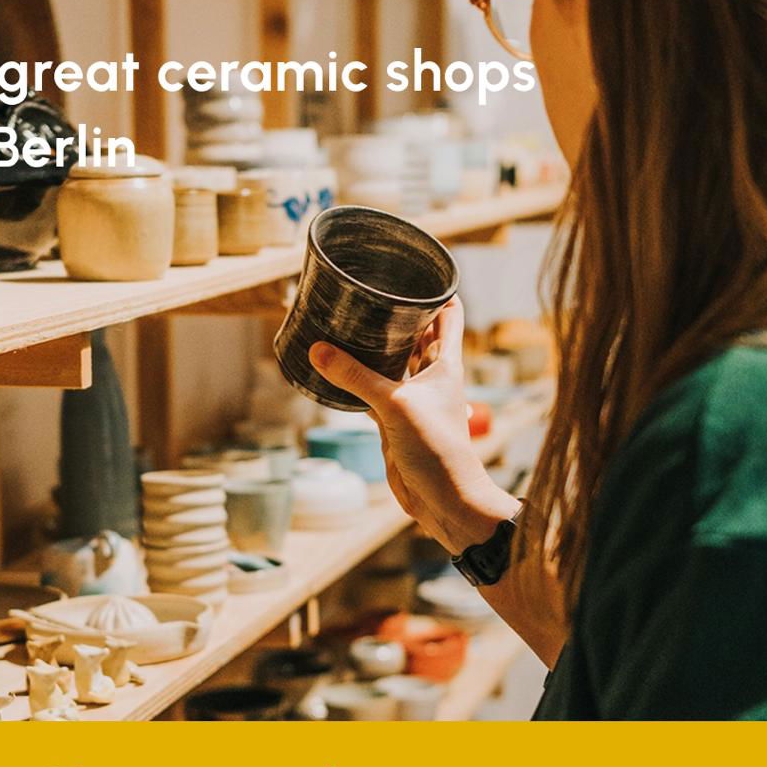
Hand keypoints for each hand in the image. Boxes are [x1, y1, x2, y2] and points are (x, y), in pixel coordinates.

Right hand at [309, 299, 517, 552]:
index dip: (436, 289)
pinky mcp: (394, 419)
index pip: (448, 312)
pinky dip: (359, 375)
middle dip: (400, 311)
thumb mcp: (394, 406)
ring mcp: (412, 397)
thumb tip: (318, 349)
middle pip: (418, 331)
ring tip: (351, 315)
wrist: (444, 500)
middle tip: (370, 285)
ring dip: (378, 342)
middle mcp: (431, 375)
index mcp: (445, 362)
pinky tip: (338, 364)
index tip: (413, 267)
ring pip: (394, 359)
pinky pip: (374, 389)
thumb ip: (356, 377)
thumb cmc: (437, 449)